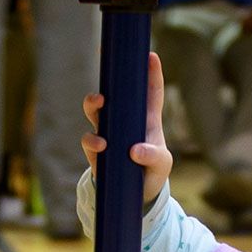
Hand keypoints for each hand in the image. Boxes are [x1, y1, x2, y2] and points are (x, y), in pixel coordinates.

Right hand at [80, 51, 172, 205]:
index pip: (150, 91)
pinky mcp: (97, 152)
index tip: (150, 55)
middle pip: (114, 93)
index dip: (151, 72)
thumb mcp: (162, 165)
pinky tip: (101, 145)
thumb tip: (134, 150)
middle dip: (110, 80)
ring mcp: (109, 134)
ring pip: (95, 110)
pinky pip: (89, 140)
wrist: (137, 196)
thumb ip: (153, 156)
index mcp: (147, 119)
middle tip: (112, 72)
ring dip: (93, 103)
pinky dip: (92, 141)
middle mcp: (125, 122)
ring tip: (98, 102)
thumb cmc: (153, 172)